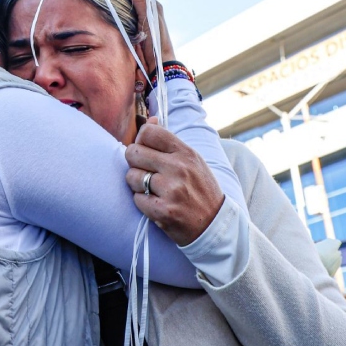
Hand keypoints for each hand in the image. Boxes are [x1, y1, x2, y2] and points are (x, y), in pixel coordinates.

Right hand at [120, 0, 175, 74]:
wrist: (158, 65)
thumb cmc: (156, 42)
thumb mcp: (148, 18)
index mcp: (152, 4)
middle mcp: (146, 8)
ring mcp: (139, 18)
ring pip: (125, 2)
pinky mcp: (133, 28)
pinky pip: (122, 13)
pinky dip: (114, 8)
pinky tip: (105, 6)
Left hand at [124, 118, 223, 245]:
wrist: (214, 225)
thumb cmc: (200, 189)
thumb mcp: (192, 160)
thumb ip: (169, 141)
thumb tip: (149, 120)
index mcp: (185, 152)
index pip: (148, 132)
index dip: (141, 140)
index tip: (146, 150)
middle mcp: (179, 168)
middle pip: (133, 153)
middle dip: (135, 162)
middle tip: (145, 171)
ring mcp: (171, 190)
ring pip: (131, 176)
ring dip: (137, 184)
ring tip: (152, 189)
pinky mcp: (163, 211)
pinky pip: (136, 198)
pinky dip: (142, 201)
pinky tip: (155, 203)